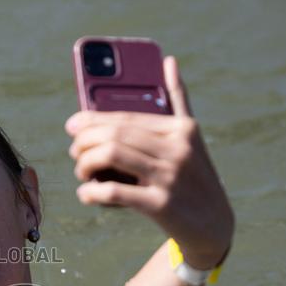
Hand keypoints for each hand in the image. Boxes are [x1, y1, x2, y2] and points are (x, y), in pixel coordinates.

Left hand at [65, 56, 233, 269]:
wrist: (214, 224)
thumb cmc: (192, 176)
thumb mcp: (191, 137)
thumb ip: (178, 100)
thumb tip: (168, 60)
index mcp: (182, 128)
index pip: (126, 117)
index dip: (92, 121)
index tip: (72, 126)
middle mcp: (178, 149)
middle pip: (115, 135)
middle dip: (85, 142)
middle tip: (75, 153)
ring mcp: (170, 177)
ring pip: (111, 156)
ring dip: (85, 163)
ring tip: (82, 172)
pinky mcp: (161, 205)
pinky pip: (114, 192)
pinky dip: (92, 192)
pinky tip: (86, 194)